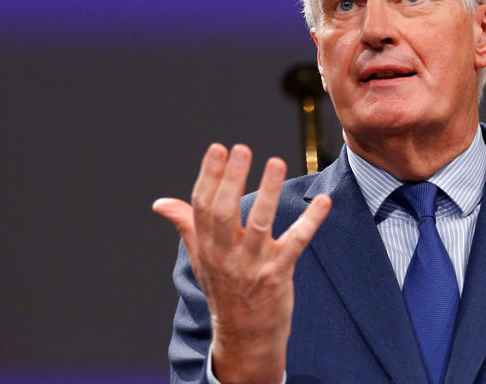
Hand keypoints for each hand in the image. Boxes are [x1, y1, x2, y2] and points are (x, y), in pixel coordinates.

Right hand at [153, 144, 330, 383]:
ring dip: (268, 193)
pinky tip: (324, 201)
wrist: (245, 337)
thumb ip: (187, 226)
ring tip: (276, 163)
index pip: (203, 205)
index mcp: (207, 246)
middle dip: (232, 179)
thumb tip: (161, 203)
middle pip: (224, 212)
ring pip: (259, 224)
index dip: (210, 175)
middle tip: (241, 149)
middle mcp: (226, 255)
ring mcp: (253, 265)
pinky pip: (296, 242)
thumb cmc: (225, 291)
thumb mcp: (201, 260)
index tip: (218, 148)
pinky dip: (311, 221)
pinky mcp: (278, 273)